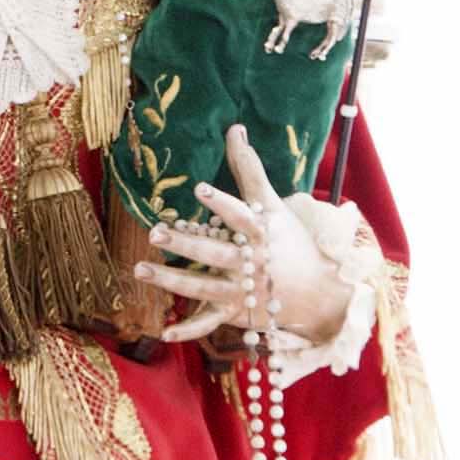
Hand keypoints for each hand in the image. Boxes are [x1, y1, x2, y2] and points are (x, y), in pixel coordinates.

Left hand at [134, 127, 360, 350]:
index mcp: (261, 234)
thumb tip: (234, 128)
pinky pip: (208, 324)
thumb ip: (249, 169)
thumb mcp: (273, 205)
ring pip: (202, 288)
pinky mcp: (236, 313)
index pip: (240, 215)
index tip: (200, 188)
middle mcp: (250, 264)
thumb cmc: (291, 241)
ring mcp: (241, 291)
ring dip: (171, 281)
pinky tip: (163, 331)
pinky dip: (188, 330)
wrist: (318, 292)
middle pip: (215, 254)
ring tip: (140, 269)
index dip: (222, 203)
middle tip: (156, 233)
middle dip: (185, 245)